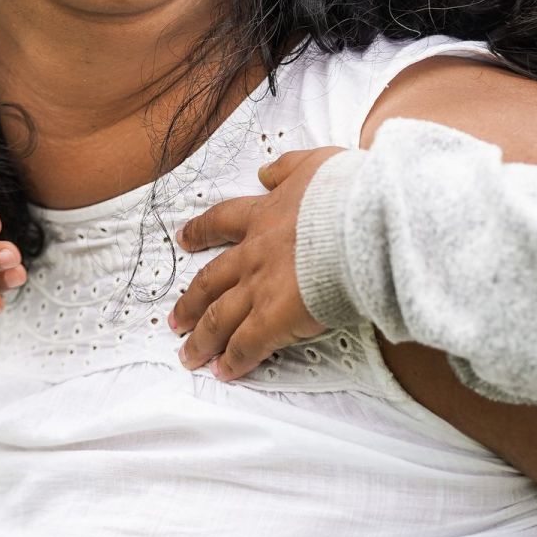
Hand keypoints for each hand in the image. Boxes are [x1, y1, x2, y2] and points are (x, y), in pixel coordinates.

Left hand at [169, 146, 342, 379]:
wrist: (361, 222)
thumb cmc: (345, 193)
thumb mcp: (313, 164)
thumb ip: (286, 168)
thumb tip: (264, 171)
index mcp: (263, 215)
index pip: (222, 222)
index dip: (200, 232)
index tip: (185, 240)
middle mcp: (253, 254)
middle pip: (210, 280)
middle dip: (191, 302)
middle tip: (175, 318)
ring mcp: (260, 288)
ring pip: (219, 318)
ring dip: (202, 338)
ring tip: (189, 355)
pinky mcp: (274, 318)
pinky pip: (246, 345)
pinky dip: (233, 361)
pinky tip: (224, 372)